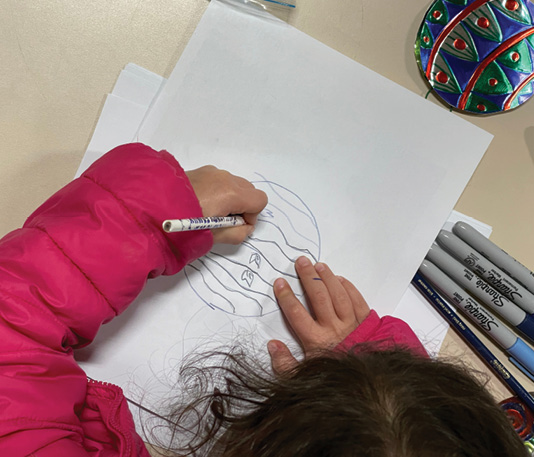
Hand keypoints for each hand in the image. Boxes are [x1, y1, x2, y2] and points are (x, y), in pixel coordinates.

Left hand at [186, 166, 267, 243]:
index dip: (252, 216)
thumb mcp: (215, 236)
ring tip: (210, 212)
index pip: (259, 200)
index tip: (237, 226)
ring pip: (234, 184)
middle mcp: (225, 177)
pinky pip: (219, 180)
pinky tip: (200, 202)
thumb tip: (245, 227)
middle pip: (249, 190)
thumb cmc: (185, 226)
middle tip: (225, 221)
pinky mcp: (200, 170)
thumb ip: (238, 233)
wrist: (152, 207)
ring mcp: (212, 171)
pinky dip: (218, 191)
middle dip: (243, 206)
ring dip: (231, 198)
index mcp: (232, 193)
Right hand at [268, 256, 370, 373]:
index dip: (287, 296)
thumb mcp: (302, 378)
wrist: (366, 385)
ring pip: (338, 294)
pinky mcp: (367, 322)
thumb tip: (272, 345)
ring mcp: (352, 323)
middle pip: (318, 296)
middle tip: (301, 262)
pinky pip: (357, 300)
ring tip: (318, 266)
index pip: (297, 313)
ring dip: (327, 278)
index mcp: (316, 340)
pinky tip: (340, 279)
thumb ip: (285, 364)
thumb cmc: (332, 378)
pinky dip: (348, 288)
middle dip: (308, 277)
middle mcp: (333, 328)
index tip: (280, 283)